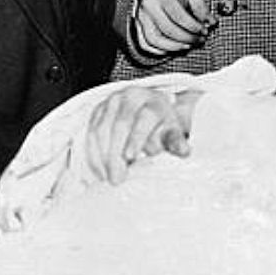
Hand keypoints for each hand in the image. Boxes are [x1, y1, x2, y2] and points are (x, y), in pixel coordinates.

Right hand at [84, 86, 200, 184]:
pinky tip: (99, 170)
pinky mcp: (98, 110)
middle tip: (117, 178)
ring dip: (103, 156)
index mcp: (155, 101)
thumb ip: (176, 141)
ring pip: (102, 129)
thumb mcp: (173, 132)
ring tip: (108, 177)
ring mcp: (113, 102)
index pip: (145, 117)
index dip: (137, 138)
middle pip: (121, 124)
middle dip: (116, 153)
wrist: (152, 108)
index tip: (130, 157)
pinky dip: (93, 153)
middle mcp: (132, 96)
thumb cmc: (162, 125)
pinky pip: (91, 132)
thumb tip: (184, 151)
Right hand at [134, 0, 213, 55]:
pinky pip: (146, 44)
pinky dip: (160, 50)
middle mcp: (148, 4)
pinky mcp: (138, 26)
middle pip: (168, 30)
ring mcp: (140, 16)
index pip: (179, 16)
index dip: (194, 27)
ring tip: (189, 45)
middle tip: (200, 40)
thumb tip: (211, 22)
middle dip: (187, 38)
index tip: (204, 31)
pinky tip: (174, 47)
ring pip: (155, 40)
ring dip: (174, 47)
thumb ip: (201, 6)